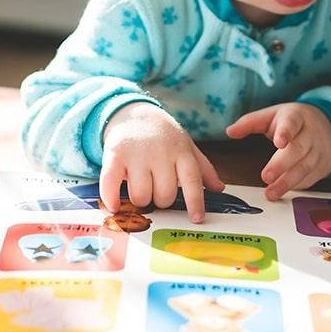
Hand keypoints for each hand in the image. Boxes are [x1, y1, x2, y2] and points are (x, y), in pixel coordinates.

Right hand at [101, 102, 225, 222]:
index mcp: (181, 152)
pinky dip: (111, 198)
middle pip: (164, 195)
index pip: (192, 180)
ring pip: (141, 195)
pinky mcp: (114, 155)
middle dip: (161, 200)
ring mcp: (136, 154)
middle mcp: (160, 153)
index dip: (195, 202)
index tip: (197, 219)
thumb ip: (203, 168)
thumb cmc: (163, 135)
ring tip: (140, 190)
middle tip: (156, 191)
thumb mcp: (186, 146)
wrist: (133, 113)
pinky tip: (114, 206)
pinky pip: (111, 183)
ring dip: (140, 200)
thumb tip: (219, 189)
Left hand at [225, 102, 330, 200]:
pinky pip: (310, 178)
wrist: (327, 125)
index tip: (279, 142)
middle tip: (266, 177)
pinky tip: (283, 192)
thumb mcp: (272, 116)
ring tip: (270, 193)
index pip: (292, 123)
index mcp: (296, 117)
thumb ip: (250, 123)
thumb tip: (229, 132)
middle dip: (282, 164)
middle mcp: (310, 133)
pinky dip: (297, 186)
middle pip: (298, 149)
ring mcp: (319, 150)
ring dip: (287, 182)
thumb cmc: (292, 121)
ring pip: (305, 167)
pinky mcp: (323, 166)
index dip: (286, 132)